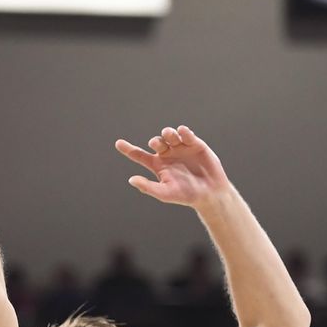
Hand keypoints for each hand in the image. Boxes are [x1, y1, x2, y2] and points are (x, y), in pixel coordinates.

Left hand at [115, 125, 229, 207]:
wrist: (209, 193)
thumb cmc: (186, 195)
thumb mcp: (165, 193)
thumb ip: (148, 187)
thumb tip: (131, 180)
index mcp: (157, 165)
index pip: (139, 155)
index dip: (128, 149)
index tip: (117, 143)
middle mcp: (167, 154)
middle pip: (156, 142)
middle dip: (155, 141)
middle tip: (158, 144)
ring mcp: (180, 148)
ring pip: (169, 135)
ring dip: (168, 133)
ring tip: (170, 135)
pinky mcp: (195, 144)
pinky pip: (186, 134)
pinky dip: (183, 132)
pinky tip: (182, 132)